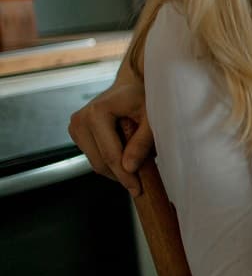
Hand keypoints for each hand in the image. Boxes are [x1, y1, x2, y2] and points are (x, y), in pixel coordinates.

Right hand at [67, 81, 152, 195]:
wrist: (131, 85)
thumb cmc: (144, 98)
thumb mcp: (152, 118)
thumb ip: (142, 142)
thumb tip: (129, 168)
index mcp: (97, 113)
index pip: (110, 155)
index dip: (125, 176)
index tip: (138, 190)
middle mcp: (80, 119)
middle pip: (100, 162)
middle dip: (121, 175)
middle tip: (142, 182)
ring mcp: (75, 126)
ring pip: (95, 162)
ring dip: (116, 169)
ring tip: (137, 161)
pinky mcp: (76, 132)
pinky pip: (94, 156)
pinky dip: (110, 160)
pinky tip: (125, 154)